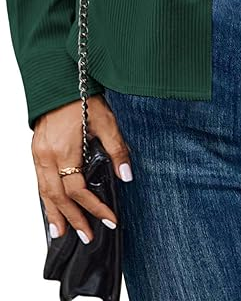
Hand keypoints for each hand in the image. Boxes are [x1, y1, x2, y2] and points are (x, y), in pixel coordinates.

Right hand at [32, 93, 132, 243]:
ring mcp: (38, 156)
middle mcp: (47, 157)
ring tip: (63, 233)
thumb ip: (117, 149)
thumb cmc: (82, 98)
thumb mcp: (106, 121)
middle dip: (73, 219)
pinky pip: (39, 183)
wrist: (60, 82)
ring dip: (55, 215)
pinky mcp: (36, 153)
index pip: (78, 189)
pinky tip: (52, 210)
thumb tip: (127, 176)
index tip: (109, 219)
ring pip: (44, 193)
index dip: (93, 207)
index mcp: (64, 150)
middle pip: (58, 198)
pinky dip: (46, 200)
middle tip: (87, 237)